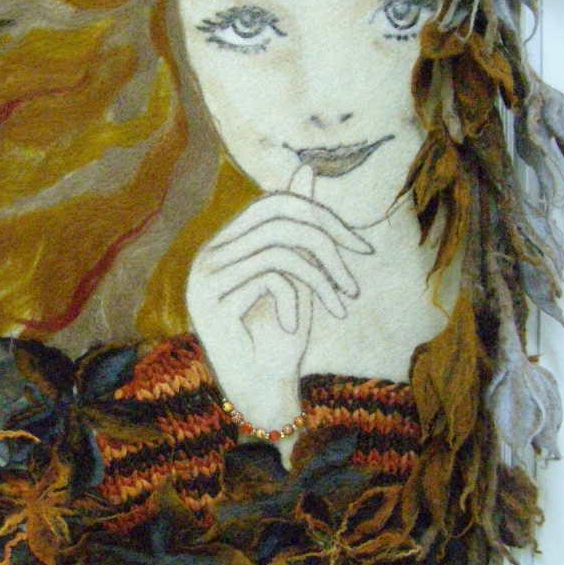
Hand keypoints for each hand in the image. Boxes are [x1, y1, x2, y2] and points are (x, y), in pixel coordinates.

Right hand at [186, 165, 371, 431]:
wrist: (263, 396)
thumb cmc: (281, 341)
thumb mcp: (300, 278)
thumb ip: (299, 229)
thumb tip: (305, 168)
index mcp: (225, 247)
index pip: (273, 203)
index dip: (321, 214)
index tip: (360, 248)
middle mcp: (208, 257)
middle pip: (278, 215)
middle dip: (328, 238)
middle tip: (357, 273)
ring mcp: (204, 278)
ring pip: (279, 243)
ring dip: (322, 273)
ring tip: (341, 303)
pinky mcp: (210, 302)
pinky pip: (271, 273)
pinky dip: (297, 296)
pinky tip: (297, 324)